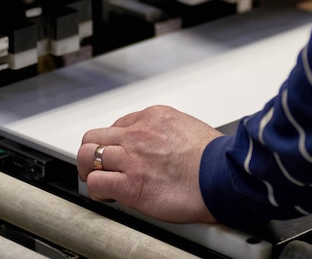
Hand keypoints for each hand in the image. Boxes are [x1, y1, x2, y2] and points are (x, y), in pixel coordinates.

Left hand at [77, 105, 222, 222]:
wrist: (224, 177)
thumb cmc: (215, 159)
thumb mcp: (188, 128)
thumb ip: (167, 133)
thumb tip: (161, 145)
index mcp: (152, 118)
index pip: (118, 125)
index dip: (115, 142)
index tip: (119, 153)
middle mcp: (137, 134)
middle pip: (94, 136)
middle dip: (92, 151)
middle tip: (98, 165)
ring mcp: (131, 158)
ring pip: (87, 155)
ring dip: (89, 169)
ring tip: (97, 179)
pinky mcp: (130, 184)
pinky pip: (96, 182)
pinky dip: (97, 189)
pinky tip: (107, 194)